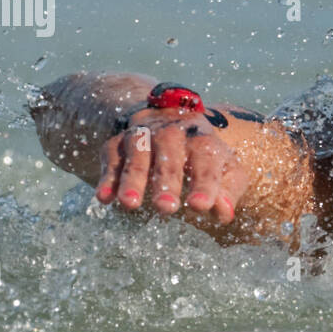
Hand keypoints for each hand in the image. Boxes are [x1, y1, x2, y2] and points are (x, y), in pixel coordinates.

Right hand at [94, 107, 246, 224]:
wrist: (168, 118)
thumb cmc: (202, 154)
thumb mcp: (224, 167)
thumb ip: (229, 190)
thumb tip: (224, 213)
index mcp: (202, 140)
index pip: (205, 161)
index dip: (204, 184)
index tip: (201, 206)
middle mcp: (171, 133)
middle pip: (169, 156)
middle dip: (167, 182)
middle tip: (167, 208)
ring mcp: (142, 135)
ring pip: (137, 155)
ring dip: (133, 179)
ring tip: (131, 204)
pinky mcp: (118, 143)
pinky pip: (111, 157)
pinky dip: (108, 177)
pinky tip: (104, 198)